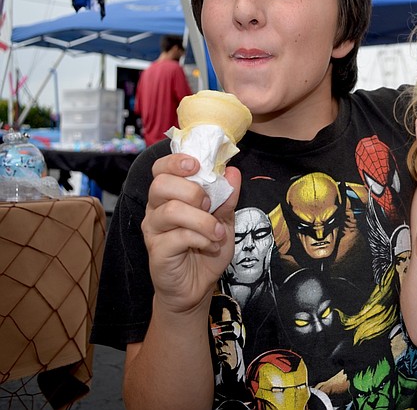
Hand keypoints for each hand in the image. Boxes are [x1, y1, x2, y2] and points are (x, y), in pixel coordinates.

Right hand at [141, 153, 240, 314]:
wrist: (197, 286)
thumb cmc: (206, 248)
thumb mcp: (224, 220)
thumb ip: (227, 197)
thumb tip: (232, 172)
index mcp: (169, 195)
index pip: (161, 169)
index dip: (176, 161)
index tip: (197, 165)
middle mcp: (156, 209)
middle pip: (161, 184)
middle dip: (192, 190)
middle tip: (209, 204)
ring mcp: (153, 230)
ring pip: (171, 210)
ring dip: (202, 219)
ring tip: (217, 231)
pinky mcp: (156, 250)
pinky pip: (177, 236)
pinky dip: (201, 238)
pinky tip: (210, 245)